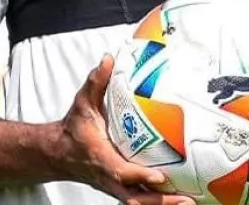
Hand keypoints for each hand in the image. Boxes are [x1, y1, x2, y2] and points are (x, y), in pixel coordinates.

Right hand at [56, 55, 193, 204]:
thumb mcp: (83, 103)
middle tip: (185, 200)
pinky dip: (159, 202)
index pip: (120, 171)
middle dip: (159, 202)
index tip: (160, 175)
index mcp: (101, 157)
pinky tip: (180, 200)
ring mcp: (115, 187)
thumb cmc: (75, 128)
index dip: (139, 175)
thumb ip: (96, 82)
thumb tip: (108, 59)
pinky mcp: (121, 189)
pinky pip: (140, 200)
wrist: (59, 153)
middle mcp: (109, 177)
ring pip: (139, 203)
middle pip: (135, 198)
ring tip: (189, 203)